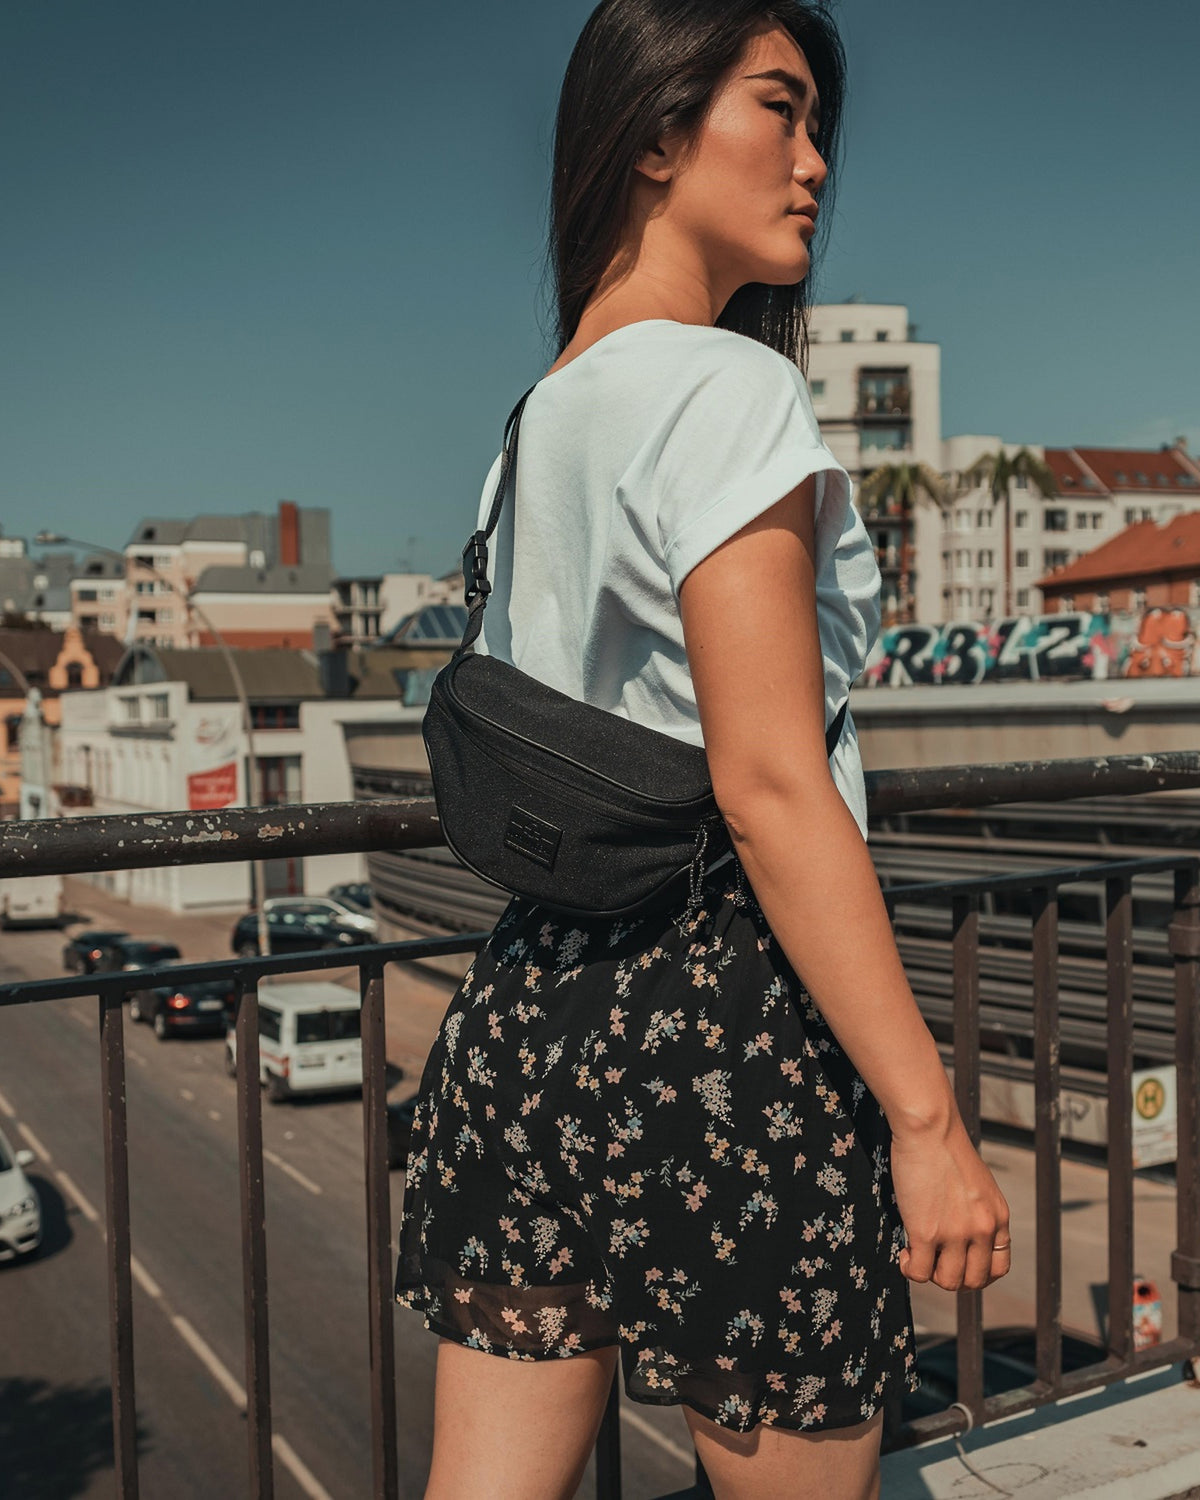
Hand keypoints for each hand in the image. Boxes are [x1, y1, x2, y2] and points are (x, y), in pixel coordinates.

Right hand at [890, 1115, 1010, 1290]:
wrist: (930, 1127)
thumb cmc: (945, 1147)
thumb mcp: (978, 1184)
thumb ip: (977, 1212)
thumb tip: (961, 1234)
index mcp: (999, 1217)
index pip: (999, 1268)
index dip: (976, 1272)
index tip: (957, 1261)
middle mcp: (983, 1230)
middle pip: (974, 1281)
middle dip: (952, 1275)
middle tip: (933, 1257)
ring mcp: (956, 1234)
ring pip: (948, 1282)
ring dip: (930, 1273)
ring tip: (917, 1253)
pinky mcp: (927, 1232)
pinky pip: (919, 1272)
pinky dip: (910, 1268)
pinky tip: (905, 1251)